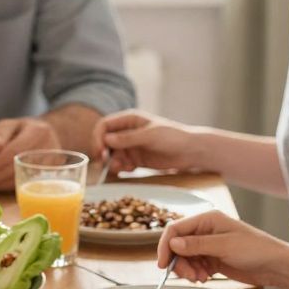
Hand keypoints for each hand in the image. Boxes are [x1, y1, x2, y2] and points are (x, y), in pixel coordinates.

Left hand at [0, 117, 56, 191]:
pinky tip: (2, 185)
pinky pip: (32, 183)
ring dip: (5, 183)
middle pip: (21, 166)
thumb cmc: (25, 130)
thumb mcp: (10, 125)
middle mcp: (50, 146)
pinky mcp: (54, 173)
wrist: (51, 135)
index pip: (14, 151)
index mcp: (38, 131)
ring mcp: (55, 162)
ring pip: (26, 178)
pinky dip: (14, 186)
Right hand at [93, 108, 213, 174]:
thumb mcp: (150, 136)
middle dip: (104, 153)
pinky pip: (121, 164)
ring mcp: (131, 146)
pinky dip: (121, 168)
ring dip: (113, 163)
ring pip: (112, 155)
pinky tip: (131, 169)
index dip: (98, 138)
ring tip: (124, 168)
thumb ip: (128, 138)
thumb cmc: (173, 137)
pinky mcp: (136, 159)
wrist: (190, 151)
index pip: (104, 126)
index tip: (100, 152)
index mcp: (129, 119)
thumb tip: (106, 140)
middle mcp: (127, 132)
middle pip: (105, 142)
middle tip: (107, 164)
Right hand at [156, 210, 284, 285]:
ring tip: (201, 278)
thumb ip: (197, 245)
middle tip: (189, 277)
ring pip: (184, 258)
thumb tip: (172, 243)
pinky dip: (195, 273)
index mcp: (207, 219)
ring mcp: (208, 245)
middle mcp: (205, 230)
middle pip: (177, 245)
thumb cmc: (255, 249)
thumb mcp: (225, 246)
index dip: (165, 246)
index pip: (175, 229)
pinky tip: (206, 278)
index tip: (162, 264)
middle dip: (179, 262)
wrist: (275, 266)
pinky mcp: (212, 259)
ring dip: (187, 270)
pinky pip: (194, 266)